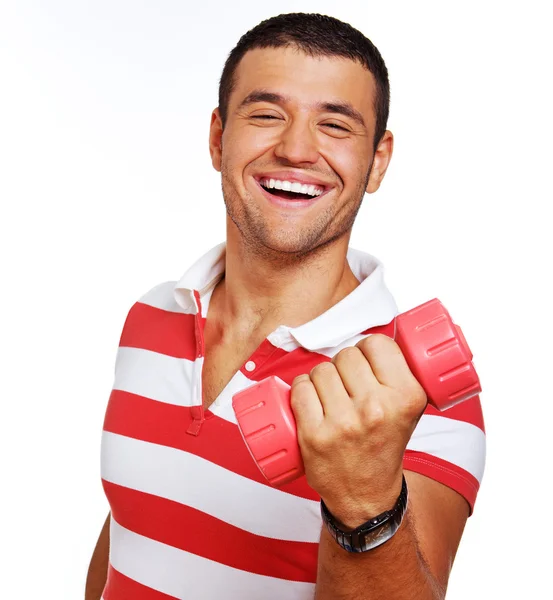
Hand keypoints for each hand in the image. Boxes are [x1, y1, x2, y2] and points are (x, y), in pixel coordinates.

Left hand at [290, 334, 426, 528]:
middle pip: (345, 355)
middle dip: (343, 365)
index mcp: (405, 397)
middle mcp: (376, 409)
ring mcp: (343, 423)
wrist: (366, 495)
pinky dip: (301, 389)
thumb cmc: (384, 444)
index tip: (366, 363)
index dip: (367, 349)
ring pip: (320, 369)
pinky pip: (300, 388)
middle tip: (347, 386)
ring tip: (331, 397)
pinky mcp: (314, 435)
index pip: (376, 344)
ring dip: (321, 378)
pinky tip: (311, 401)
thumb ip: (399, 373)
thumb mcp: (409, 409)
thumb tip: (380, 335)